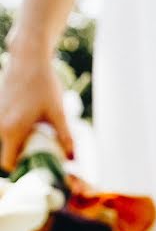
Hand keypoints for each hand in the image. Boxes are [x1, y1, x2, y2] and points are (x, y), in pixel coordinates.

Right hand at [0, 36, 72, 171]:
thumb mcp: (59, 113)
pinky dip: (13, 133)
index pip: (7, 163)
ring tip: (37, 142)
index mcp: (11, 130)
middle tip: (40, 157)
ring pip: (3, 141)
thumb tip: (73, 159)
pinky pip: (2, 129)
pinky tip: (30, 128)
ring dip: (17, 145)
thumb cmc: (44, 85)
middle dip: (20, 159)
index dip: (20, 170)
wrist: (28, 60)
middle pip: (5, 153)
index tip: (36, 169)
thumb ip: (66, 138)